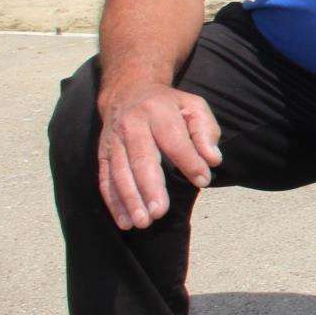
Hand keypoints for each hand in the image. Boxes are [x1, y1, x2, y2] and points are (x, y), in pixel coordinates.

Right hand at [95, 82, 221, 230]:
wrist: (128, 92)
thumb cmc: (169, 106)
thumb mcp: (194, 107)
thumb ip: (206, 132)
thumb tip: (213, 159)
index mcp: (158, 111)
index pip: (175, 140)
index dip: (189, 161)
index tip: (203, 180)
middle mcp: (132, 125)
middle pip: (141, 158)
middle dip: (150, 187)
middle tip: (159, 212)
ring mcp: (114, 140)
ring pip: (120, 172)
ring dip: (130, 199)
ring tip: (143, 222)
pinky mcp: (103, 154)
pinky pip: (106, 179)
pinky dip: (114, 202)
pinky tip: (124, 221)